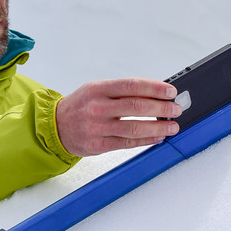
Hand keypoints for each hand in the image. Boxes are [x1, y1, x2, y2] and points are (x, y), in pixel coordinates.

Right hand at [55, 78, 182, 156]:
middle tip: (175, 109)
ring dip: (157, 127)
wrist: (55, 126)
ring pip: (134, 128)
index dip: (155, 88)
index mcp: (99, 89)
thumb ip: (122, 91)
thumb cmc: (81, 106)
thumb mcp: (97, 90)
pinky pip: (127, 143)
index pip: (132, 85)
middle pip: (136, 107)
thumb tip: (155, 94)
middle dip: (161, 108)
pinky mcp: (98, 145)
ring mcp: (97, 127)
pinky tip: (157, 137)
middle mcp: (97, 107)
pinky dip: (146, 140)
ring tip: (172, 126)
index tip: (170, 91)